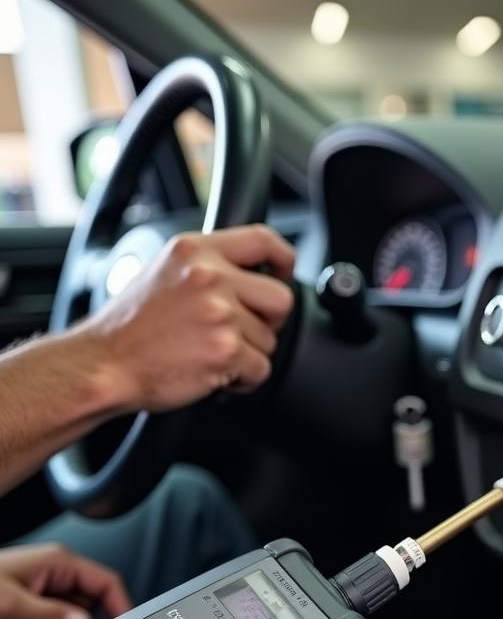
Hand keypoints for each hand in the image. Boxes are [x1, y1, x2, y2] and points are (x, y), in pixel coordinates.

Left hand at [0, 544, 131, 618]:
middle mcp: (56, 571)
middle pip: (92, 600)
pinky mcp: (34, 598)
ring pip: (74, 611)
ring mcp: (46, 584)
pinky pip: (58, 616)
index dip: (120, 604)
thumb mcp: (10, 603)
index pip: (107, 581)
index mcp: (60, 562)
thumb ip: (49, 615)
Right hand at [79, 225, 295, 413]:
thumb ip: (206, 266)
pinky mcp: (226, 350)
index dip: (284, 259)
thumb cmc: (129, 329)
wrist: (102, 366)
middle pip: (280, 298)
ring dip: (248, 354)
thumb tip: (252, 271)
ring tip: (210, 353)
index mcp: (194, 250)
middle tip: (242, 332)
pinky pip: (261, 368)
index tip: (284, 273)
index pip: (262, 239)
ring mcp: (220, 313)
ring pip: (270, 339)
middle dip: (268, 321)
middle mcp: (210, 276)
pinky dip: (244, 379)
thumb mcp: (163, 272)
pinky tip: (215, 373)